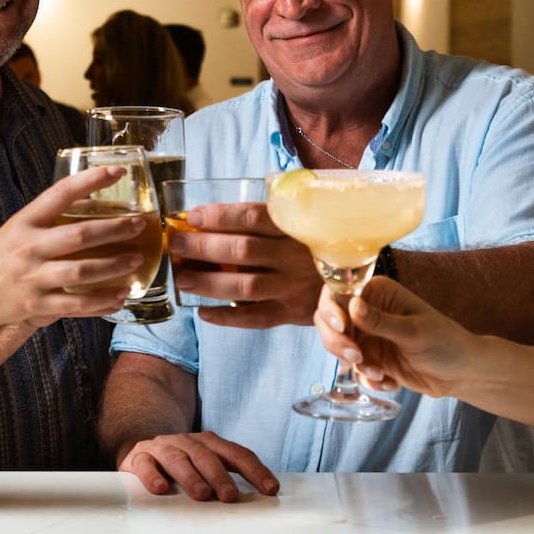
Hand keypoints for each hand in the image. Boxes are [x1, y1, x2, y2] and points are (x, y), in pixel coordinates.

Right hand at [0, 166, 149, 330]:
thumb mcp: (15, 229)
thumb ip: (48, 220)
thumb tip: (91, 204)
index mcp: (24, 221)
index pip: (60, 193)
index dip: (90, 181)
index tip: (117, 171)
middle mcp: (29, 247)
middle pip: (79, 235)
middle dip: (114, 229)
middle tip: (139, 224)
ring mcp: (32, 278)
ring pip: (82, 272)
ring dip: (114, 266)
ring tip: (137, 260)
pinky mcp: (36, 306)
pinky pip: (76, 306)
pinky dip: (102, 302)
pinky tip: (121, 297)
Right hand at [116, 430, 279, 501]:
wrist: (140, 451)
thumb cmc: (181, 468)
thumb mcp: (205, 468)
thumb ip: (226, 480)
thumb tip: (257, 504)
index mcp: (210, 444)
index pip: (237, 454)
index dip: (255, 470)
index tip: (270, 490)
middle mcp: (188, 442)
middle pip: (207, 455)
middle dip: (220, 475)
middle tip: (230, 496)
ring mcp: (162, 448)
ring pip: (177, 458)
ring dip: (191, 476)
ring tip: (202, 494)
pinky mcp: (138, 458)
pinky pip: (144, 464)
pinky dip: (152, 475)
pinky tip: (161, 489)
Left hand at [167, 202, 323, 328]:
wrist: (358, 282)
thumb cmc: (320, 247)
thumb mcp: (305, 225)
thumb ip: (270, 220)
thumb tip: (213, 219)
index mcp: (297, 228)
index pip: (254, 217)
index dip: (220, 216)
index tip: (192, 216)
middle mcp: (295, 257)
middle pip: (243, 250)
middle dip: (204, 247)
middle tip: (176, 245)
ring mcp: (294, 287)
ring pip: (245, 286)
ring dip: (209, 282)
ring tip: (181, 278)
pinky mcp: (293, 313)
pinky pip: (256, 318)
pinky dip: (227, 317)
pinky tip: (203, 313)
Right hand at [311, 277, 475, 398]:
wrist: (462, 374)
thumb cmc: (446, 343)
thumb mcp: (414, 331)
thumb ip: (381, 321)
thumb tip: (352, 305)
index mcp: (379, 293)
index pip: (339, 292)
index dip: (332, 309)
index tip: (342, 328)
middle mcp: (368, 312)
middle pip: (330, 321)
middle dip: (338, 342)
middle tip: (358, 357)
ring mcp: (368, 336)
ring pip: (338, 348)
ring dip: (356, 364)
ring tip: (380, 374)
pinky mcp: (372, 359)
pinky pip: (354, 370)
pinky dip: (367, 379)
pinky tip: (389, 382)